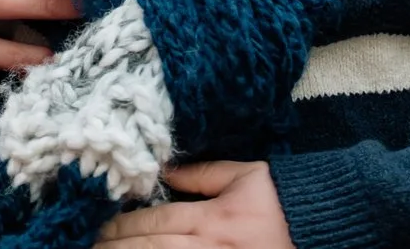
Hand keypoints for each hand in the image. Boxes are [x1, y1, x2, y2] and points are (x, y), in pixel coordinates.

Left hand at [97, 162, 292, 248]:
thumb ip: (202, 173)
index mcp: (211, 218)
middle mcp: (208, 247)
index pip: (153, 222)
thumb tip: (165, 168)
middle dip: (116, 248)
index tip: (99, 224)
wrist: (320, 229)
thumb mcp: (244, 176)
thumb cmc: (282, 200)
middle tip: (88, 245)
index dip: (122, 225)